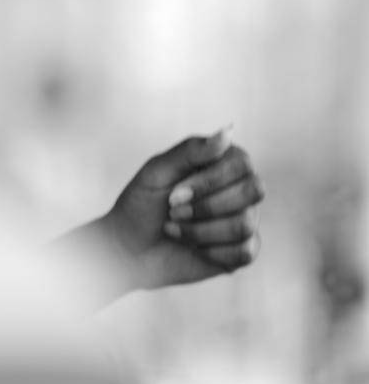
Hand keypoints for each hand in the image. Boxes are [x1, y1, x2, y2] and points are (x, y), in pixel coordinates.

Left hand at [103, 126, 263, 290]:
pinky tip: (192, 247)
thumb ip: (192, 150)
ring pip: (245, 224)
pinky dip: (212, 252)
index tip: (174, 194)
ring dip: (201, 230)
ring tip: (174, 228)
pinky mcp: (241, 251)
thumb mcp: (158, 171)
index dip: (210, 181)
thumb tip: (228, 132)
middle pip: (253, 191)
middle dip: (207, 206)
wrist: (130, 249)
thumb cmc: (142, 204)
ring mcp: (243, 220)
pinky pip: (245, 252)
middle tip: (173, 211)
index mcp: (222, 162)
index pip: (242, 164)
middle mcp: (239, 189)